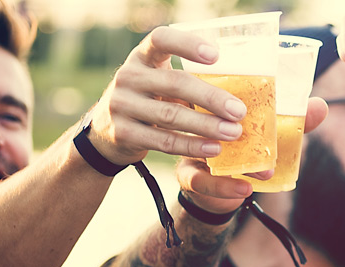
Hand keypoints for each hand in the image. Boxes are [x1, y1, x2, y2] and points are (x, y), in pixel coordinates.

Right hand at [85, 26, 248, 164]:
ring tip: (233, 132)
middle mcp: (128, 76)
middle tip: (239, 110)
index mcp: (142, 57)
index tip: (215, 55)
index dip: (187, 44)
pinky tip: (214, 148)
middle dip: (211, 98)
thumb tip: (238, 92)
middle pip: (174, 83)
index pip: (161, 39)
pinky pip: (164, 141)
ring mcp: (122, 105)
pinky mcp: (123, 133)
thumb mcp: (159, 80)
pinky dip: (191, 146)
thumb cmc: (149, 98)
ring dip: (207, 125)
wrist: (106, 131)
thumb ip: (187, 78)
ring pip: (171, 115)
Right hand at [175, 97, 328, 212]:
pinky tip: (245, 189)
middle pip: (200, 115)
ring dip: (231, 156)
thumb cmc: (246, 149)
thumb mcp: (268, 134)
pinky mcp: (188, 175)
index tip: (250, 95)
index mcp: (214, 103)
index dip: (225, 88)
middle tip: (247, 127)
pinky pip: (201, 181)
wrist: (219, 188)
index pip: (214, 88)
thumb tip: (321, 106)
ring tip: (263, 170)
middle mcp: (197, 121)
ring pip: (200, 148)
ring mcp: (189, 148)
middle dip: (225, 120)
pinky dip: (225, 187)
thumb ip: (293, 122)